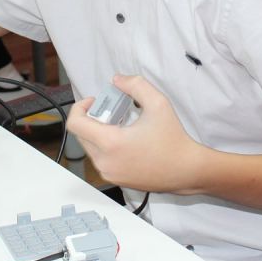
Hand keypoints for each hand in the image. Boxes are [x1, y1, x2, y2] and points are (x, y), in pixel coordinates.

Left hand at [66, 74, 209, 192]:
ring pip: (90, 147)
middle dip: (91, 119)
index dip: (79, 108)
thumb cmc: (173, 139)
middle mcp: (104, 161)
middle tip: (112, 111)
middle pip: (81, 135)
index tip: (95, 102)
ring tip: (120, 125)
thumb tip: (117, 80)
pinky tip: (125, 140)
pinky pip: (100, 159)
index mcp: (110, 143)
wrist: (187, 170)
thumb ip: (135, 85)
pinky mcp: (115, 180)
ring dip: (98, 133)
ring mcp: (109, 173)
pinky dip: (105, 147)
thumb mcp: (158, 103)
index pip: (75, 124)